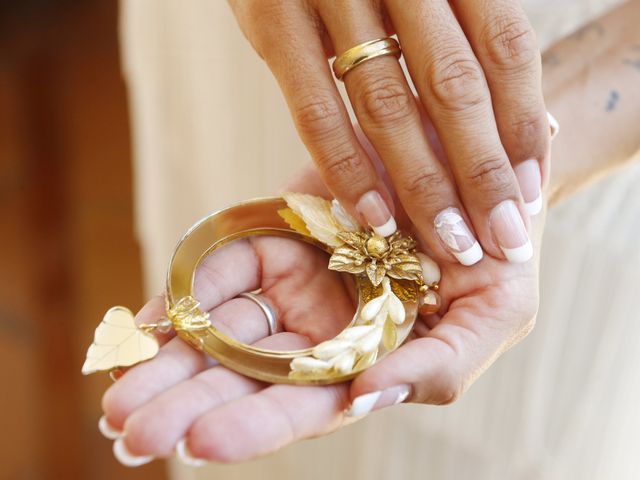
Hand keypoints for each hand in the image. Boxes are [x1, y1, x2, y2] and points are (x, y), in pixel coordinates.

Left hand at [100, 167, 543, 464]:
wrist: (473, 166)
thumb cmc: (498, 248)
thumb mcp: (492, 314)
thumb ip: (435, 367)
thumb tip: (362, 399)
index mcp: (371, 360)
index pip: (306, 405)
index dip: (253, 427)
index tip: (196, 444)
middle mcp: (325, 331)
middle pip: (246, 378)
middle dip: (186, 406)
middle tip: (126, 431)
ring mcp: (296, 284)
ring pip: (221, 333)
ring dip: (167, 363)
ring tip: (116, 392)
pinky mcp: (275, 236)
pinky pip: (221, 271)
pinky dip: (181, 298)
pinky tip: (144, 327)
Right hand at [229, 0, 548, 267]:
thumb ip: (454, 36)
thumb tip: (501, 128)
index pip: (503, 48)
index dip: (522, 125)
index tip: (530, 190)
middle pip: (454, 87)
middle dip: (482, 173)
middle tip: (504, 237)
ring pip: (389, 106)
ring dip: (423, 185)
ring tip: (451, 242)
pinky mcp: (273, 21)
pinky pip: (316, 110)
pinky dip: (347, 169)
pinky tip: (376, 217)